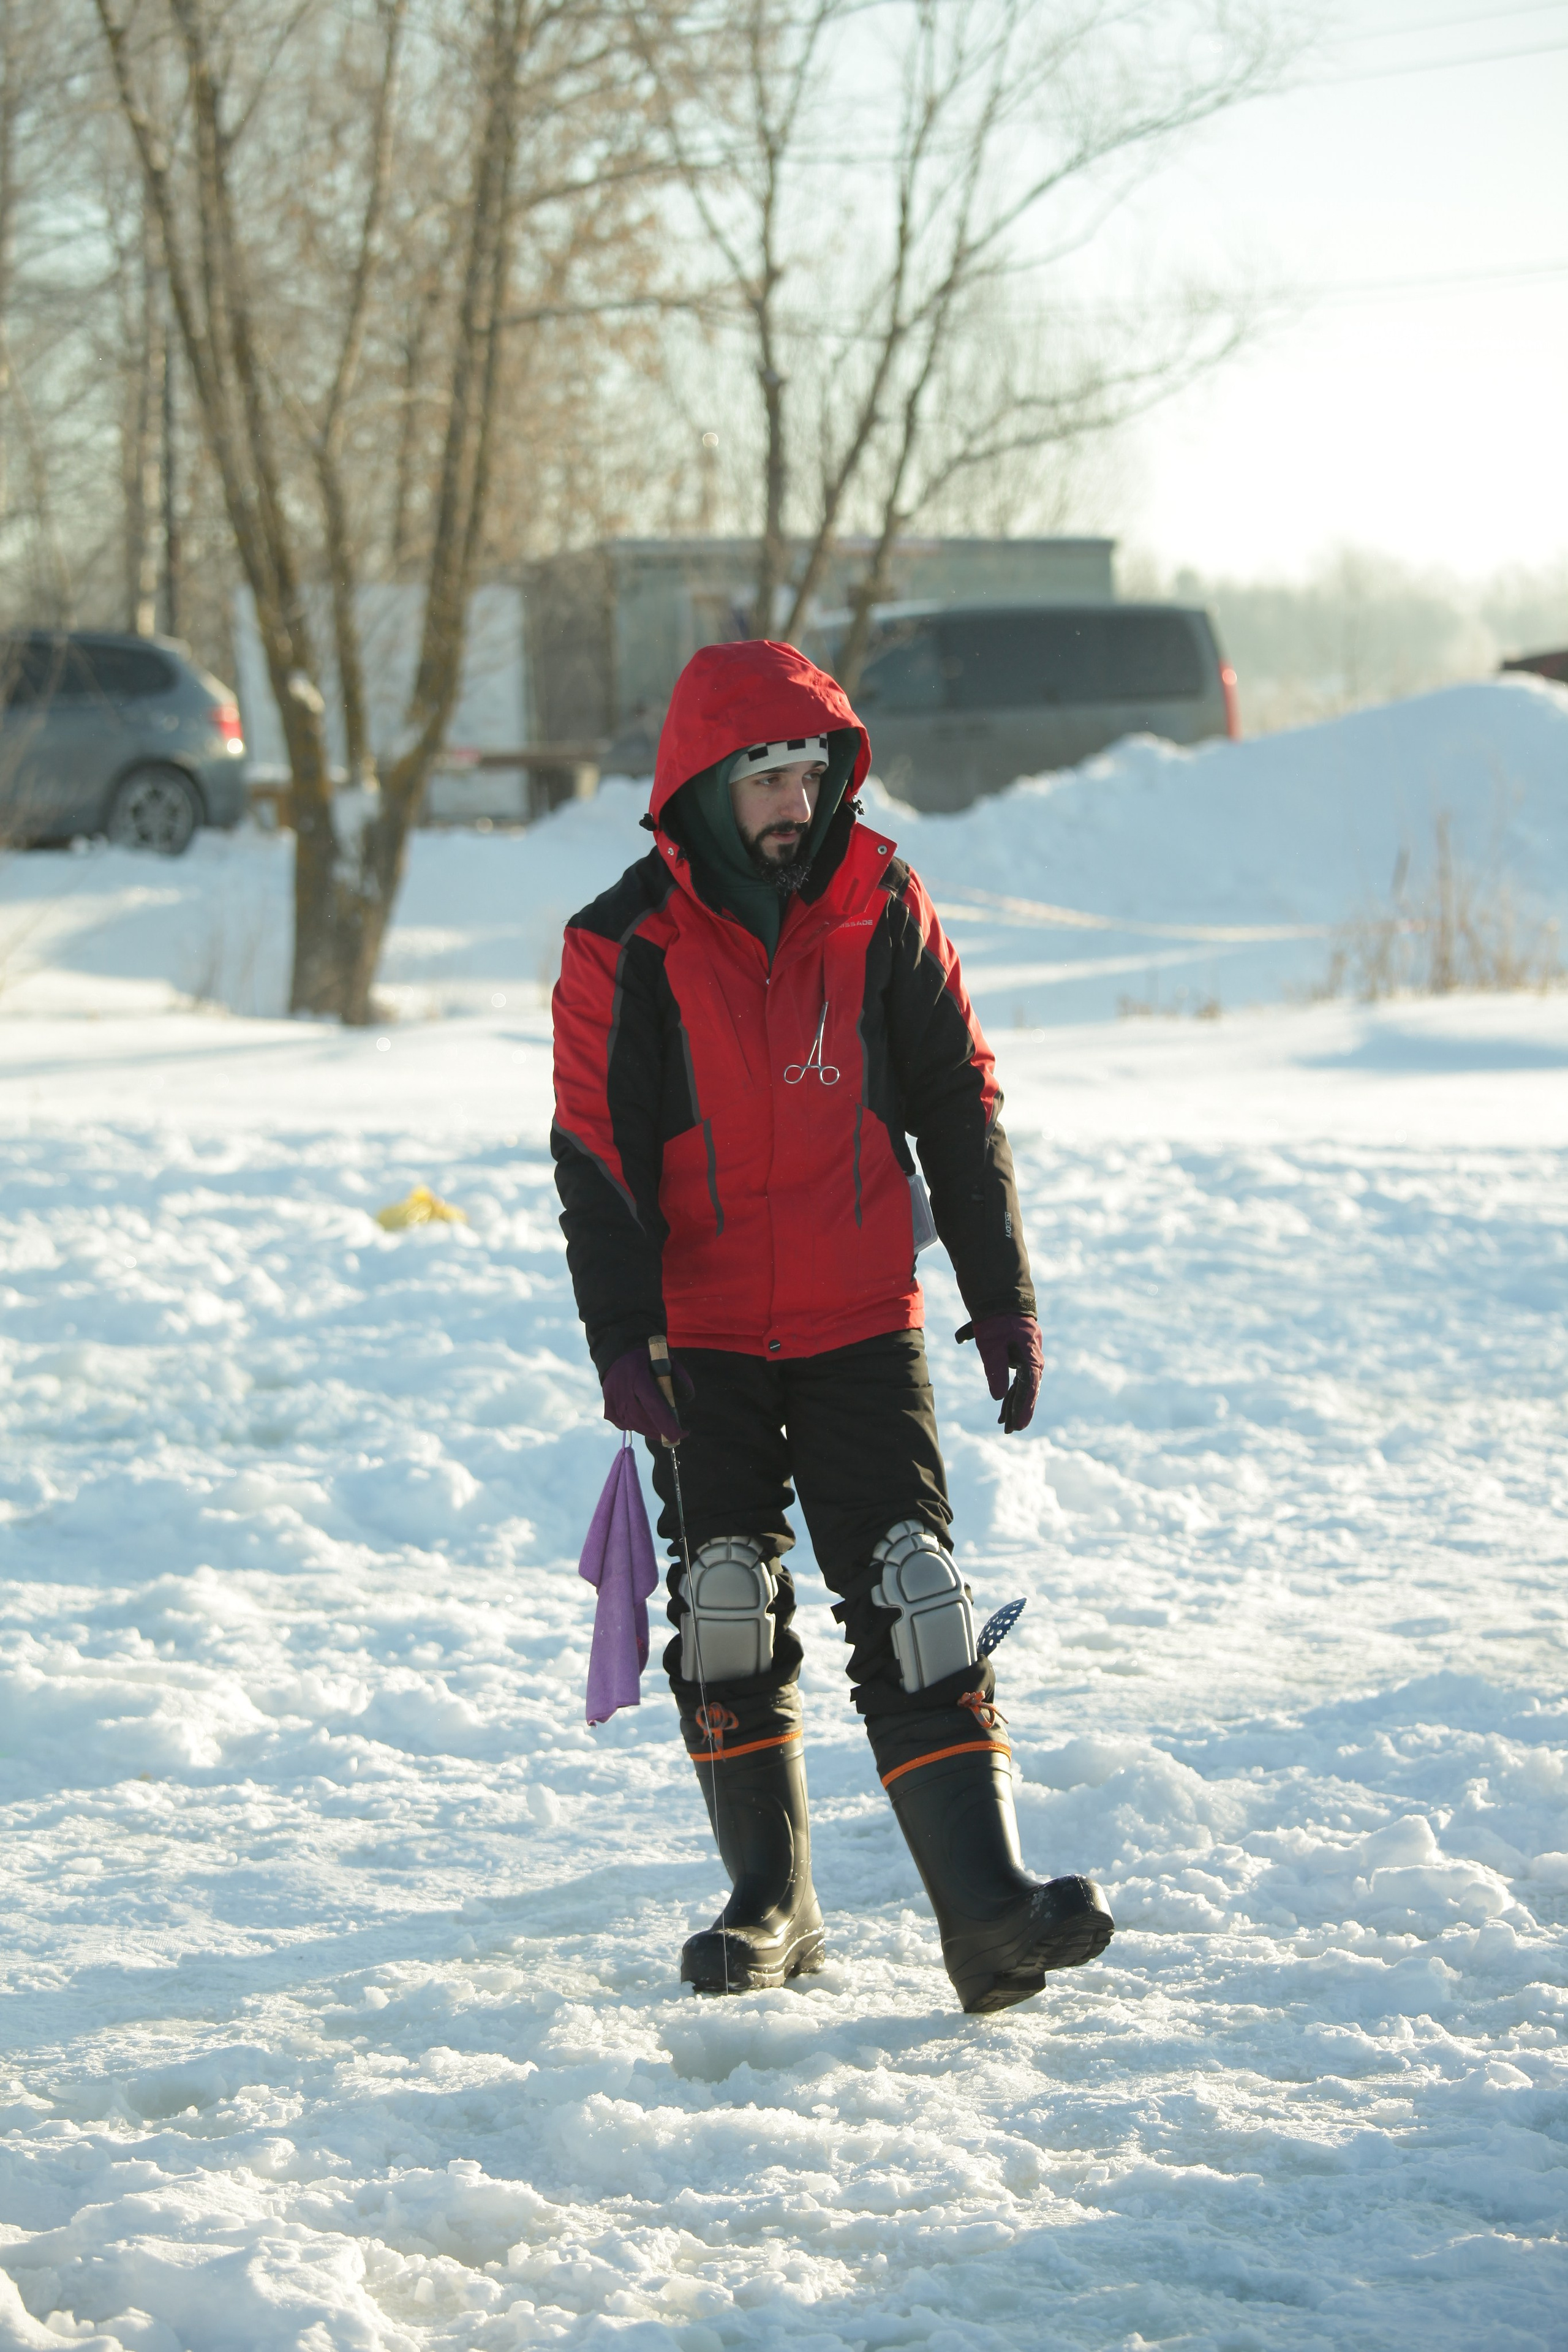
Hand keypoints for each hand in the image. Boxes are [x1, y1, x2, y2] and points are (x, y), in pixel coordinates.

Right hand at [602, 1342, 694, 1443]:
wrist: (616, 1358)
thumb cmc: (646, 1361)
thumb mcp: (665, 1360)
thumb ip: (679, 1376)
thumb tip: (689, 1398)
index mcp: (637, 1376)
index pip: (652, 1404)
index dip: (666, 1422)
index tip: (680, 1434)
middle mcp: (622, 1391)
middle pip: (643, 1420)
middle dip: (661, 1431)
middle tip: (676, 1434)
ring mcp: (612, 1403)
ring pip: (635, 1426)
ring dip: (651, 1431)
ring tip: (662, 1428)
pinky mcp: (608, 1412)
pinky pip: (627, 1426)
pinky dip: (639, 1427)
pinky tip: (645, 1419)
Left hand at [955, 1313, 1041, 1433]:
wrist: (1001, 1297)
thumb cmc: (996, 1320)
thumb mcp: (991, 1344)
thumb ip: (995, 1369)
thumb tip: (998, 1397)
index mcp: (1031, 1356)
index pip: (1029, 1387)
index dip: (1024, 1407)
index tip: (1018, 1424)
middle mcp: (1033, 1359)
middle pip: (1028, 1390)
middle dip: (1019, 1410)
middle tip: (1011, 1431)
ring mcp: (1028, 1358)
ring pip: (1023, 1386)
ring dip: (1013, 1403)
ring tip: (1004, 1424)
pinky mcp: (1020, 1357)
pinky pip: (1018, 1378)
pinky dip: (1010, 1391)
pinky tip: (1003, 1404)